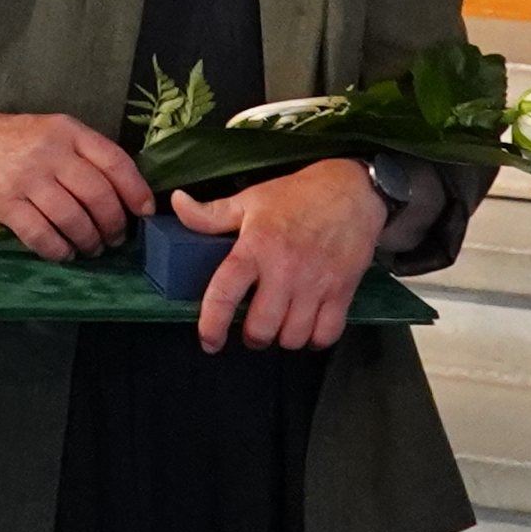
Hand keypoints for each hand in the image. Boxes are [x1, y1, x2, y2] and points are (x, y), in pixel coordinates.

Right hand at [0, 111, 155, 260]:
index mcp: (69, 131)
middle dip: (114, 225)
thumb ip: (85, 153)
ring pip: (73, 219)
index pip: (115, 162)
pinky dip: (58, 250)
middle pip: (99, 196)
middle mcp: (52, 152)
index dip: (136, 191)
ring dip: (89, 241)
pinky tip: (64, 253)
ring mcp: (28, 178)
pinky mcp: (5, 203)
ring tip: (92, 248)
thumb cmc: (15, 141)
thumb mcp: (53, 131)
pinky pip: (41, 234)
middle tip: (116, 239)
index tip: (145, 213)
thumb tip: (125, 191)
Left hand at [175, 158, 383, 353]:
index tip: (209, 341)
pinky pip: (325, 335)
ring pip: (292, 337)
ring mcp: (316, 284)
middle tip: (253, 327)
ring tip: (280, 325)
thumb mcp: (250, 200)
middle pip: (261, 328)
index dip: (212, 325)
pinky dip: (313, 339)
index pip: (225, 293)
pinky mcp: (342, 292)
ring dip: (282, 338)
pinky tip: (308, 326)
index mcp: (255, 247)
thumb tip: (176, 204)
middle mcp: (285, 270)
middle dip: (253, 336)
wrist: (354, 191)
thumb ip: (211, 214)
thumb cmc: (298, 196)